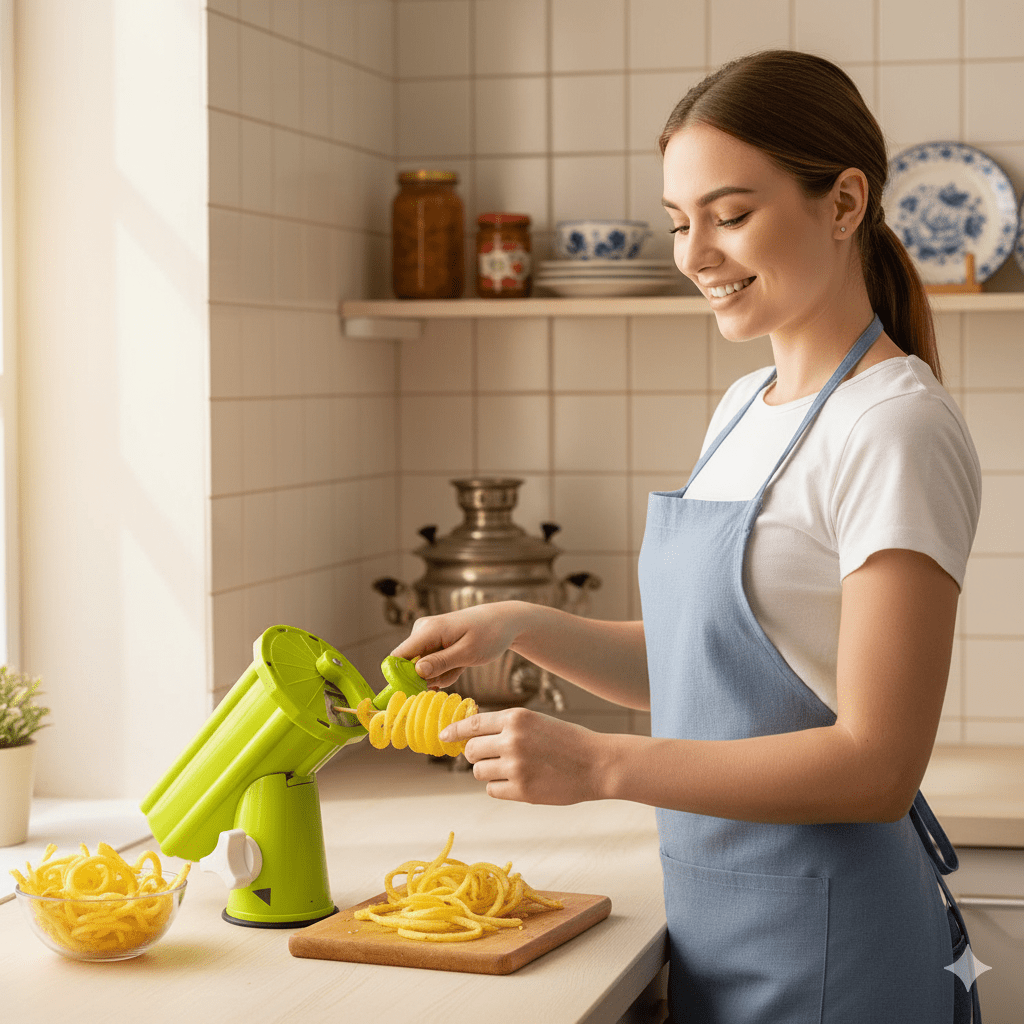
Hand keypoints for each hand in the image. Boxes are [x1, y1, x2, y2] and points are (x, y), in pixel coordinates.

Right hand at [390, 602, 532, 688]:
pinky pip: (432, 666)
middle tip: (454, 673)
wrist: (504, 621)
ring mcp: (427, 637)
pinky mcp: (433, 643)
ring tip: (461, 666)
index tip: (418, 692)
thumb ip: (441, 663)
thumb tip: (415, 672)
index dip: (400, 678)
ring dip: (441, 675)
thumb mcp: (468, 652)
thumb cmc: (490, 634)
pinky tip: (460, 664)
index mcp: (427, 630)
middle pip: (410, 667)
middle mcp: (422, 631)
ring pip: (423, 669)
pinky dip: (446, 670)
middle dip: (430, 679)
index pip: (397, 657)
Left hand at [438, 708, 605, 804]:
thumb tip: (469, 736)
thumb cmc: (566, 740)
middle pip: (470, 750)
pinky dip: (501, 787)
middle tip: (492, 756)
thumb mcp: (535, 722)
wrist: (597, 763)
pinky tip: (521, 781)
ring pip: (479, 772)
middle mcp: (512, 740)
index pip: (471, 724)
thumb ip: (505, 726)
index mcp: (516, 718)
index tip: (443, 736)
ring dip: (489, 772)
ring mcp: (516, 767)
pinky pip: (492, 790)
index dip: (454, 731)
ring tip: (514, 769)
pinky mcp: (522, 791)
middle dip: (475, 754)